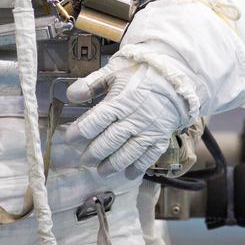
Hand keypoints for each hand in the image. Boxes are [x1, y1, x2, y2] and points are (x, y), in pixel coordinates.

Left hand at [66, 56, 192, 176]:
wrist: (175, 75)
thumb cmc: (141, 72)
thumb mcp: (114, 71)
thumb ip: (91, 83)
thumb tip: (70, 96)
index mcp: (119, 101)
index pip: (96, 121)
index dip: (80, 132)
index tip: (69, 138)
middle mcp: (133, 118)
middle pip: (110, 141)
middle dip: (94, 153)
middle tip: (84, 160)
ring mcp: (149, 130)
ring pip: (128, 152)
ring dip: (113, 164)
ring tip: (101, 171)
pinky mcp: (161, 137)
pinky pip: (149, 156)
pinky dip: (138, 167)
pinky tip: (129, 174)